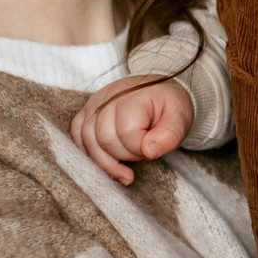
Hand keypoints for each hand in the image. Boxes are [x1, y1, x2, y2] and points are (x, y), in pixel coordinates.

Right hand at [72, 79, 194, 185]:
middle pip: (104, 140)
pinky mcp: (86, 112)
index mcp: (133, 97)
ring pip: (87, 141)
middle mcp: (108, 98)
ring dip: (106, 160)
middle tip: (141, 153)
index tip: (151, 149)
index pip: (126, 132)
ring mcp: (94, 104)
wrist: (159, 92)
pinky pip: (76, 136)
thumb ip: (170, 135)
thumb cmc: (169, 107)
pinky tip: (105, 161)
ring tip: (124, 165)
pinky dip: (88, 153)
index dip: (139, 149)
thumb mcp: (180, 119)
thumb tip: (149, 151)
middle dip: (124, 156)